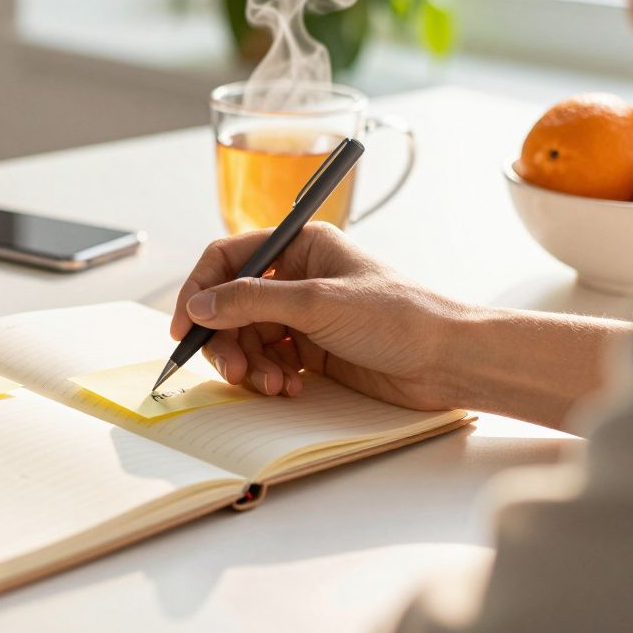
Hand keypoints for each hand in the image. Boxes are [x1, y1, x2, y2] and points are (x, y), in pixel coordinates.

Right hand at [170, 222, 465, 411]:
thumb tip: (198, 305)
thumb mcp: (317, 302)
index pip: (227, 259)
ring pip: (247, 338)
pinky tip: (289, 388)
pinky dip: (269, 377)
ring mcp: (303, 315)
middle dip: (226, 340)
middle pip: (231, 305)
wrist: (448, 361)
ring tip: (272, 385)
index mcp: (299, 245)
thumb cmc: (399, 316)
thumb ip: (250, 302)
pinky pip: (268, 362)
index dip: (199, 290)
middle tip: (232, 370)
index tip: (183, 326)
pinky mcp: (312, 350)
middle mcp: (297, 276)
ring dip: (250, 364)